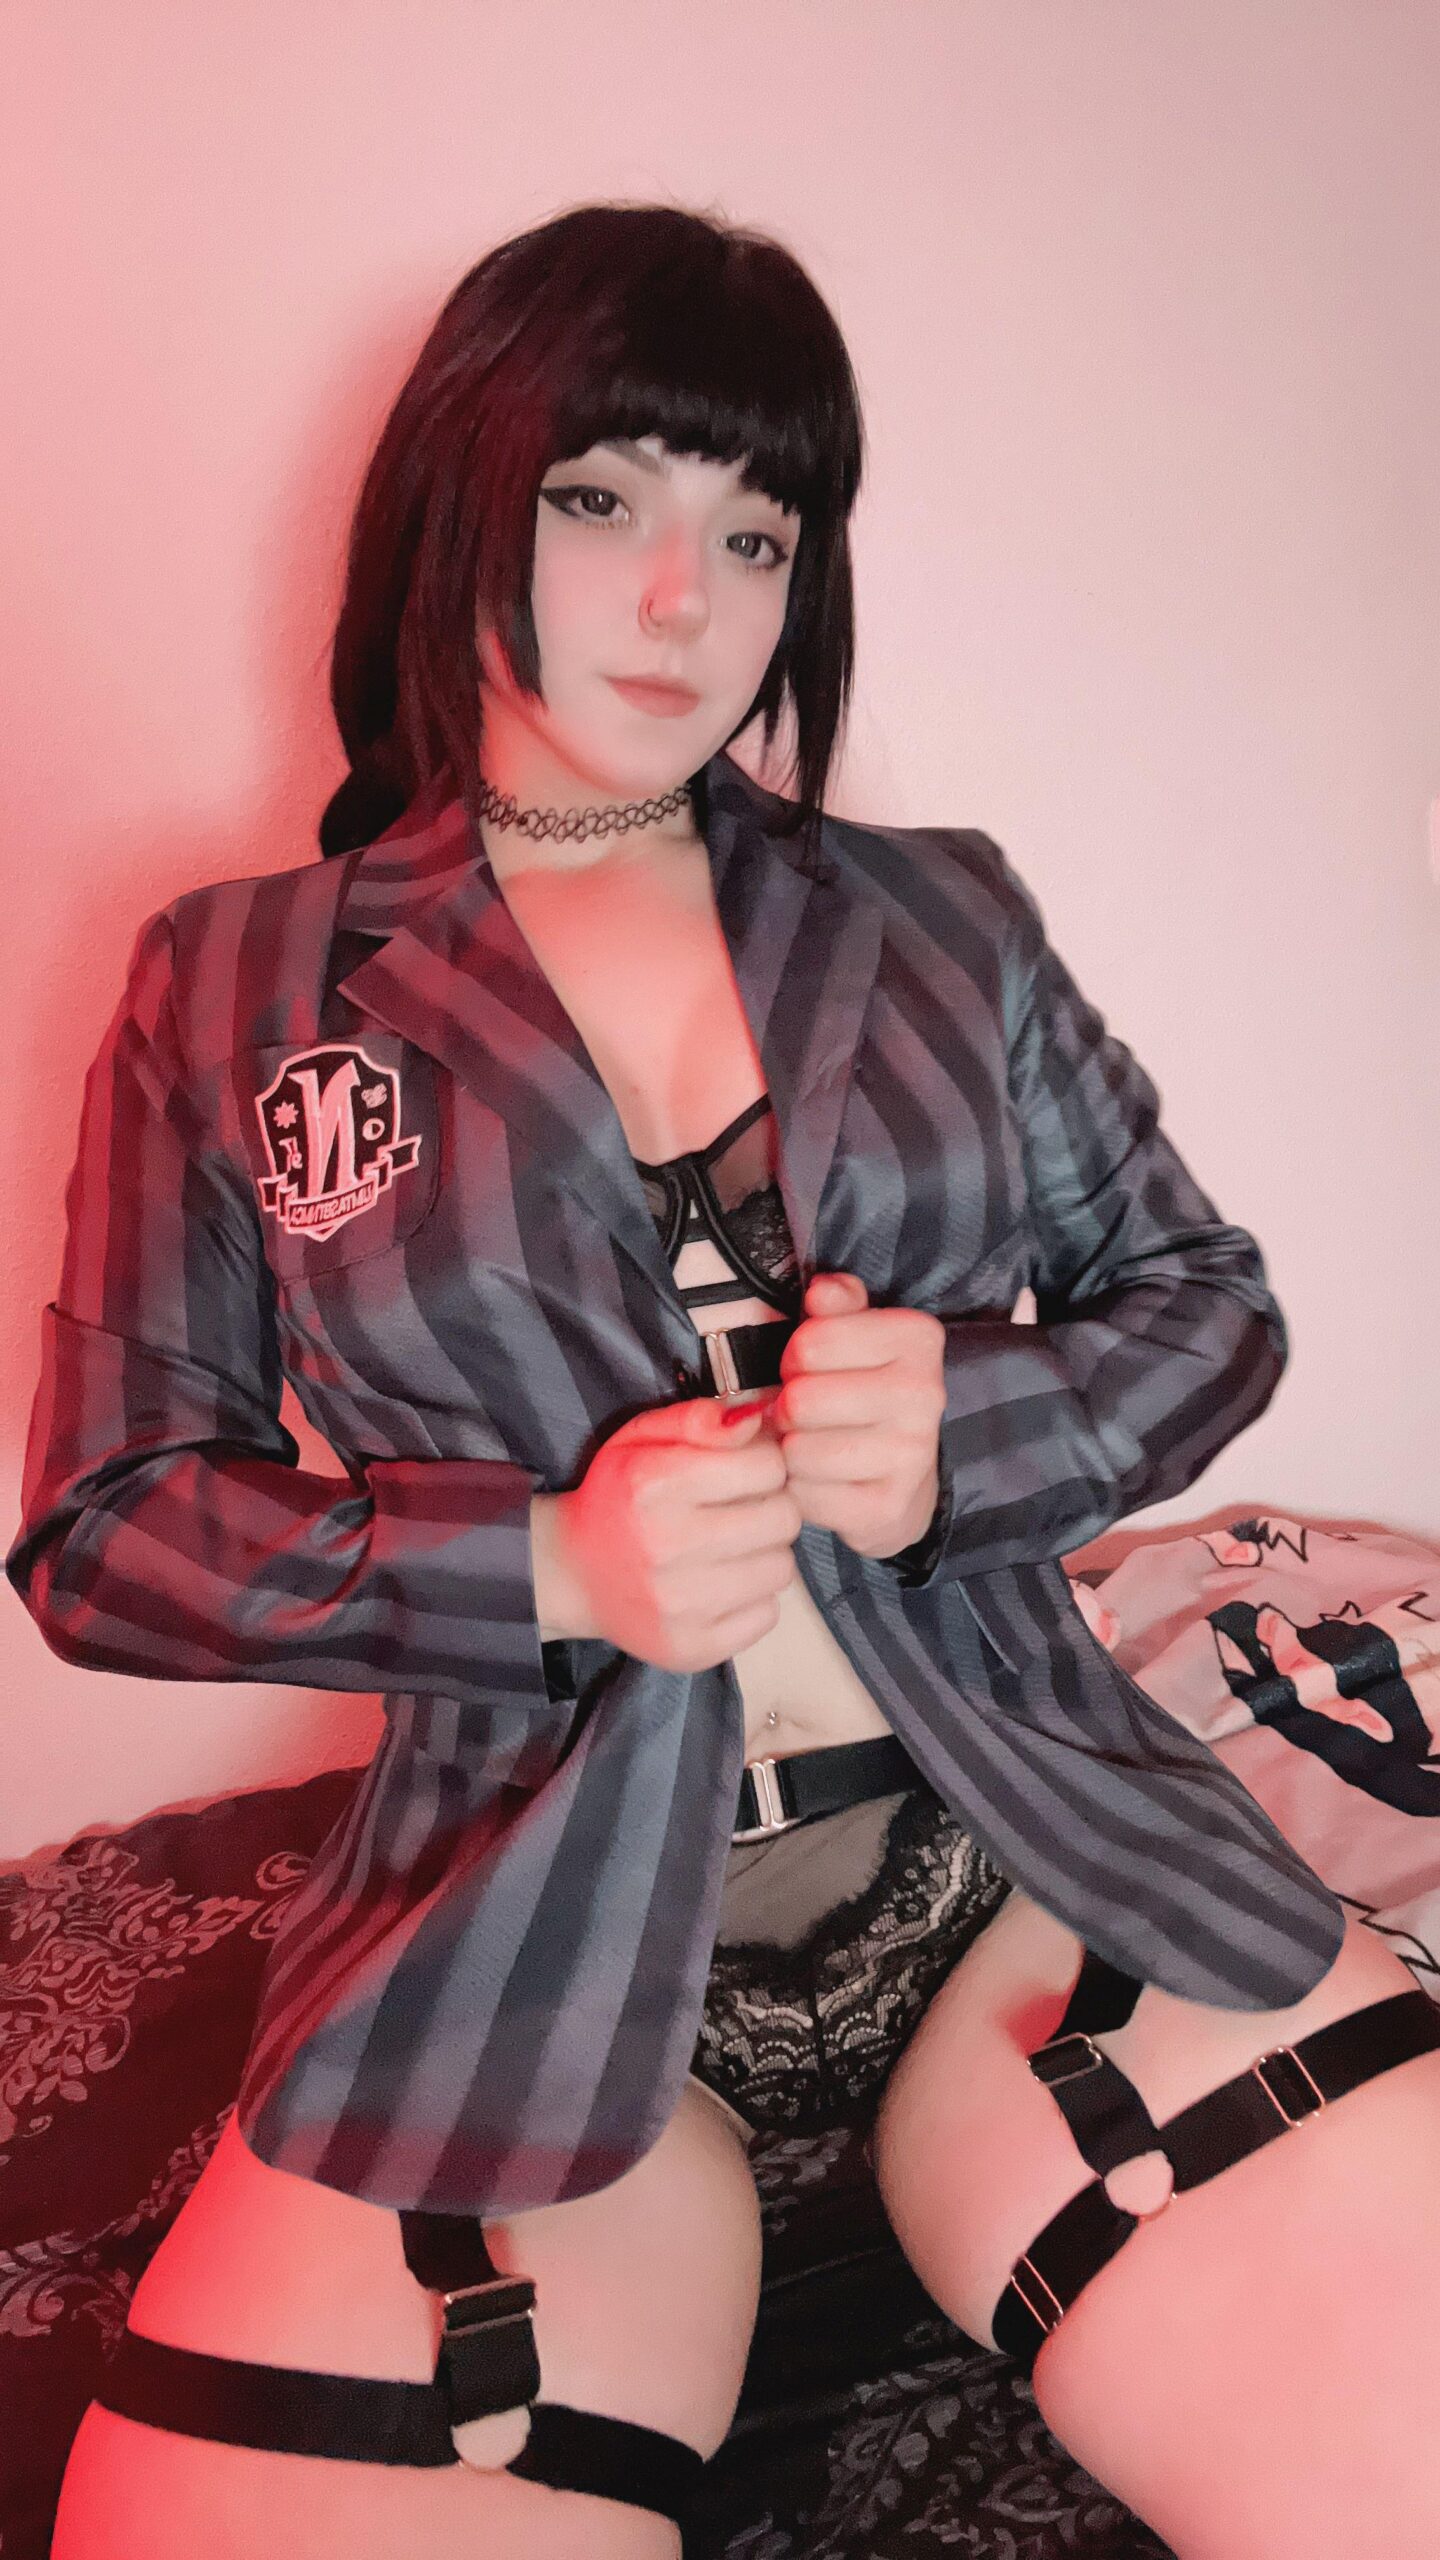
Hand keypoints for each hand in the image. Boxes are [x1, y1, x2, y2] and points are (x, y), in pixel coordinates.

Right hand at [545, 1395, 802, 1671]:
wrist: (570, 1573)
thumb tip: (759, 1417)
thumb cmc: (615, 1497)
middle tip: (742, 1510)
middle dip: (771, 1506)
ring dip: (764, 1553)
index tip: (745, 1471)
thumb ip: (699, 1419)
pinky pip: (767, 1615)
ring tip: (731, 1547)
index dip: (764, 1463)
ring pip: (781, 1568)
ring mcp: (681, 1605)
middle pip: (783, 1519)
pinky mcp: (692, 1647)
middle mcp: (668, 1546)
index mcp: (655, 1485)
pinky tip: (720, 1584)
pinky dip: (753, 1598)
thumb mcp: (641, 1439)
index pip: (767, 1466)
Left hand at [767, 1272, 946, 1560]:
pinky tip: (821, 1479)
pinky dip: (799, 1490)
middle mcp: (926, 1394)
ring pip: (798, 1451)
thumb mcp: (853, 1334)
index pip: (811, 1341)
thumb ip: (836, 1305)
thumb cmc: (863, 1389)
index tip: (809, 1367)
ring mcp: (912, 1456)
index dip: (794, 1356)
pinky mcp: (888, 1507)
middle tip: (804, 1412)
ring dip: (790, 1450)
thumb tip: (822, 1291)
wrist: (904, 1477)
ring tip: (812, 1443)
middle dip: (787, 1406)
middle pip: (800, 1399)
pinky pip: (805, 1496)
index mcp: (918, 1338)